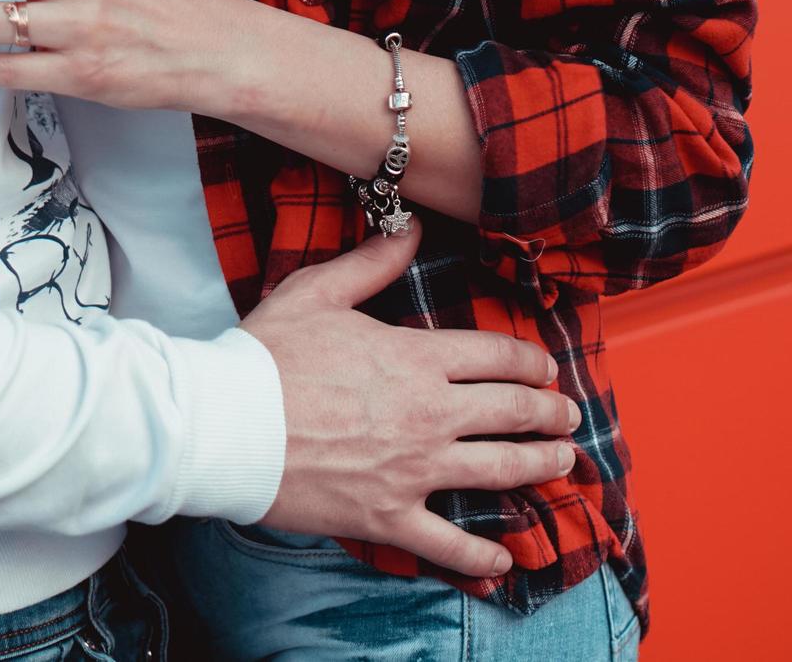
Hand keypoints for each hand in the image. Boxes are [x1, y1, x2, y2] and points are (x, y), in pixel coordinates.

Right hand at [241, 223, 580, 577]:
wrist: (224, 426)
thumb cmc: (265, 357)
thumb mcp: (317, 292)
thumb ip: (372, 262)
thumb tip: (410, 228)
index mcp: (417, 359)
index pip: (499, 356)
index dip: (531, 362)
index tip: (545, 369)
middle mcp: (430, 414)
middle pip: (513, 412)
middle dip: (549, 414)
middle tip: (567, 417)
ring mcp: (414, 469)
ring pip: (500, 470)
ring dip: (540, 466)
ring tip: (562, 464)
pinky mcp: (388, 515)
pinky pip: (447, 542)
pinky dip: (481, 556)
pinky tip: (503, 562)